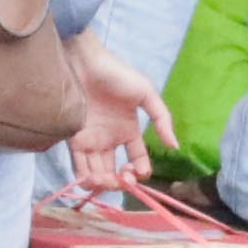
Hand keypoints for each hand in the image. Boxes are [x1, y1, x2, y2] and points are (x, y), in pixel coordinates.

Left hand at [66, 38, 163, 187]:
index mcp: (128, 131)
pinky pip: (78, 165)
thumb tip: (175, 146)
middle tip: (121, 179)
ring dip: (102, 184)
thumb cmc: (117, 75)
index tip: (139, 171)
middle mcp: (109, 140)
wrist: (84, 64)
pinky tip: (91, 179)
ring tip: (105, 180)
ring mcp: (91, 141)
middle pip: (116, 171)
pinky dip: (84, 177)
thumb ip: (162, 119)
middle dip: (120, 182)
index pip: (138, 159)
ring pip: (96, 173)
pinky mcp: (73, 139)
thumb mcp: (146, 94)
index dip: (140, 171)